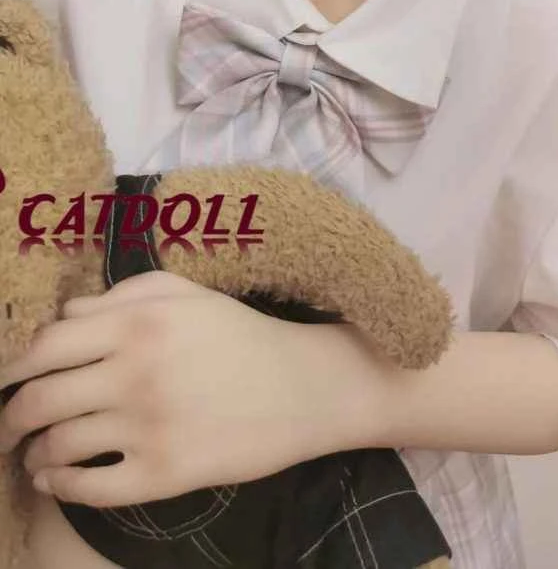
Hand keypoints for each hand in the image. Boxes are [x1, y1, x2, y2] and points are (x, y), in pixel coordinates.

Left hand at [0, 271, 370, 506]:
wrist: (303, 387)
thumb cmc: (240, 334)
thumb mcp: (185, 295)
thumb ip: (120, 295)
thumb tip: (64, 317)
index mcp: (137, 321)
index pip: (44, 346)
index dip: (11, 366)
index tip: (3, 377)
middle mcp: (134, 371)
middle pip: (39, 399)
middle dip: (10, 416)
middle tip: (6, 425)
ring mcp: (147, 427)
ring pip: (58, 445)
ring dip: (33, 453)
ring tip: (32, 453)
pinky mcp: (164, 475)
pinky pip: (90, 488)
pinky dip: (61, 486)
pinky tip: (56, 479)